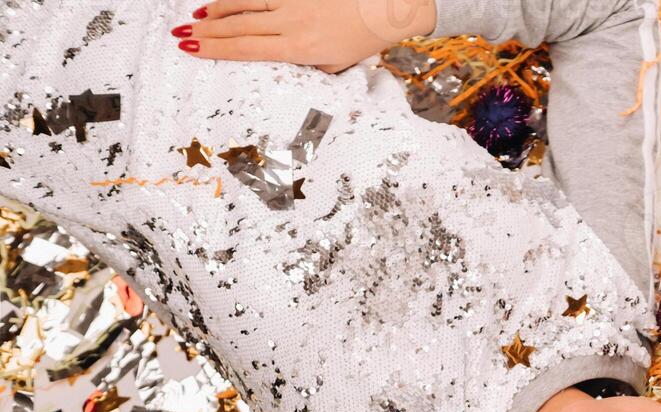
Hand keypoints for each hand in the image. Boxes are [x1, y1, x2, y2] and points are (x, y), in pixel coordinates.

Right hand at [175, 0, 437, 72]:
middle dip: (207, 31)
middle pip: (239, 26)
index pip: (248, 49)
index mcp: (302, 49)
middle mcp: (293, 23)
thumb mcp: (338, 64)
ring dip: (217, 10)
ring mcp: (294, 0)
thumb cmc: (367, 37)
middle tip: (179, 35)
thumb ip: (309, 64)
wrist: (390, 5)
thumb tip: (282, 60)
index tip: (192, 50)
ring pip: (245, 3)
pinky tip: (222, 1)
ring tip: (197, 17)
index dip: (216, 50)